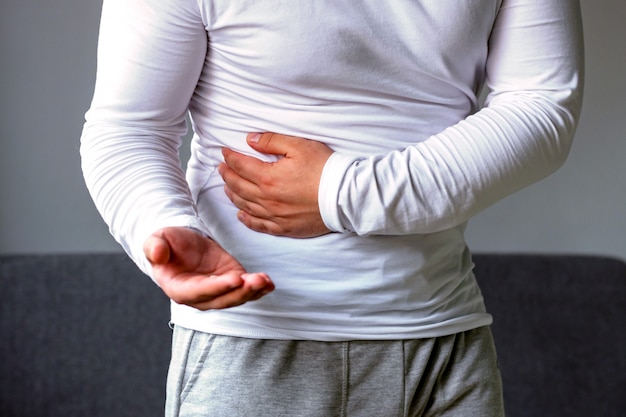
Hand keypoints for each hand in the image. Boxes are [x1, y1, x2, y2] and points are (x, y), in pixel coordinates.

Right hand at [143, 227, 273, 309]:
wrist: (181, 243)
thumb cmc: (167, 243)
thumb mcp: (157, 239)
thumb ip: (155, 247)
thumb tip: (156, 253)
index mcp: (179, 288)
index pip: (199, 292)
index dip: (217, 287)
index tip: (234, 279)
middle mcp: (199, 296)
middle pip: (221, 299)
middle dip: (240, 292)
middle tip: (255, 281)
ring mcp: (217, 292)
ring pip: (236, 297)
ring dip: (252, 291)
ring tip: (264, 280)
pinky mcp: (231, 283)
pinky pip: (245, 290)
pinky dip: (258, 289)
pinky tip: (269, 283)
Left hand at [219, 132, 333, 237]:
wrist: (345, 197)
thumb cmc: (325, 169)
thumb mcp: (299, 146)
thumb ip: (271, 141)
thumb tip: (250, 140)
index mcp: (268, 177)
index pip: (240, 166)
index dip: (230, 157)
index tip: (224, 152)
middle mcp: (267, 199)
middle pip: (238, 186)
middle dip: (227, 175)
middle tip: (221, 168)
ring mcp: (275, 215)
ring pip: (245, 206)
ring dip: (233, 195)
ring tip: (227, 188)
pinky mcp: (285, 227)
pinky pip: (259, 225)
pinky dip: (247, 219)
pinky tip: (241, 215)